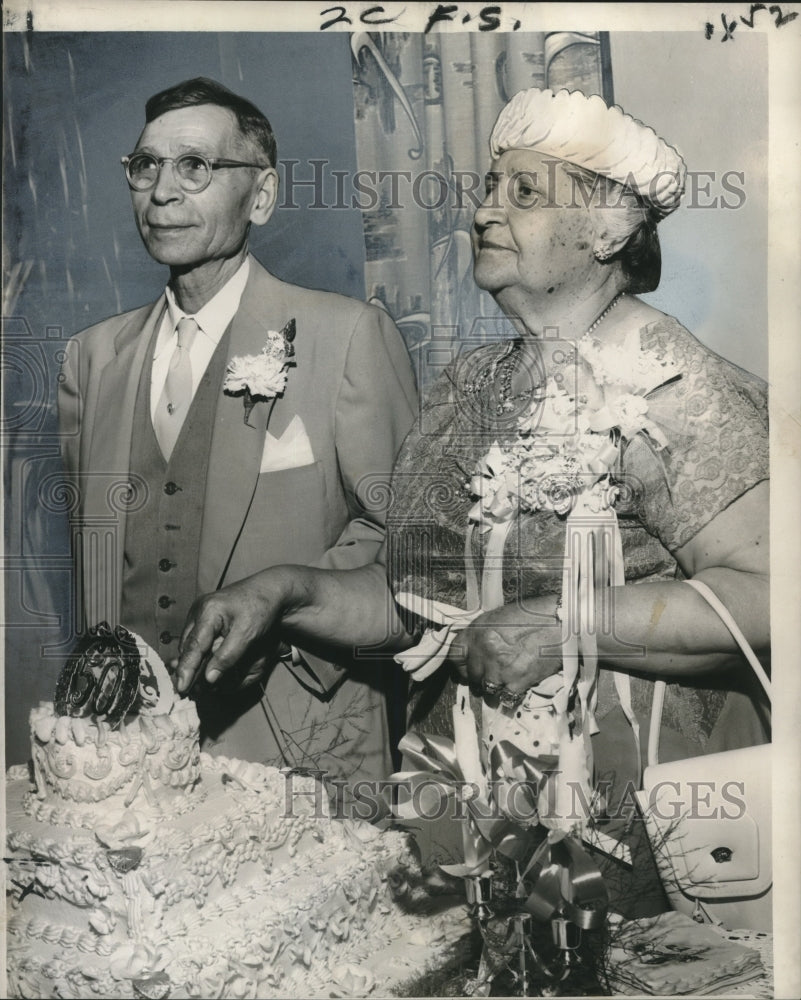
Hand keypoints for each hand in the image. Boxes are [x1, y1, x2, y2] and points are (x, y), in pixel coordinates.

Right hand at [174, 571, 289, 693]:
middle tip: (185, 690)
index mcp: (208, 611)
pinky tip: (200, 664)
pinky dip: (197, 652)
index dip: (186, 669)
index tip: (181, 688)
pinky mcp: (204, 614)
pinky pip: (196, 637)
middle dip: (186, 667)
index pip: (193, 646)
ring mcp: (200, 610)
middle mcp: (199, 609)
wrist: (270, 589)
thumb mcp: (247, 634)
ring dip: (191, 661)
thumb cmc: (261, 610)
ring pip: (190, 642)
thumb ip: (227, 656)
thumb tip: (209, 679)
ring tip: (190, 681)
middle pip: (187, 645)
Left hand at [448, 600, 562, 697]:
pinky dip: (510, 695)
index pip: (454, 655)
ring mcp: (500, 669)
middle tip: (491, 675)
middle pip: (471, 676)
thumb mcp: (498, 618)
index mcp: (477, 632)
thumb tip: (473, 653)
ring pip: (487, 690)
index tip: (466, 668)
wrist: (561, 622)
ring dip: (494, 689)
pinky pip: (506, 697)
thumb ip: (481, 636)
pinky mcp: (518, 681)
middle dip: (479, 678)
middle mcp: (484, 651)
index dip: (460, 664)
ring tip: (504, 682)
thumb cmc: (532, 616)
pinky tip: (517, 686)